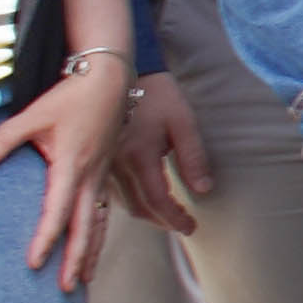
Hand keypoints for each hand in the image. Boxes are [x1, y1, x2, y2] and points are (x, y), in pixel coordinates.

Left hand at [0, 58, 134, 290]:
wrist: (109, 81)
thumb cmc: (69, 97)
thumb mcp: (32, 116)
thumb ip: (2, 141)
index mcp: (71, 166)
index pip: (56, 212)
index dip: (44, 240)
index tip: (33, 264)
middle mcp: (90, 177)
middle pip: (86, 227)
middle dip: (78, 259)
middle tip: (68, 288)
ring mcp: (100, 177)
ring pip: (99, 223)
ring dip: (91, 252)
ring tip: (86, 279)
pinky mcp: (104, 174)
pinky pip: (103, 211)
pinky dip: (98, 233)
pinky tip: (93, 246)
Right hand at [112, 73, 211, 233]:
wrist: (122, 75)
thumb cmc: (158, 96)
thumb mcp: (183, 124)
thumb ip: (194, 158)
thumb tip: (203, 190)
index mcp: (139, 156)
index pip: (158, 201)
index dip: (175, 219)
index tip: (191, 227)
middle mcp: (117, 165)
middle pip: (139, 208)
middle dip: (162, 221)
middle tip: (182, 225)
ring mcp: (104, 164)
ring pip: (123, 203)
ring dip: (146, 213)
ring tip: (167, 216)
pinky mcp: (98, 160)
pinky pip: (113, 191)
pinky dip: (131, 201)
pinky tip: (144, 200)